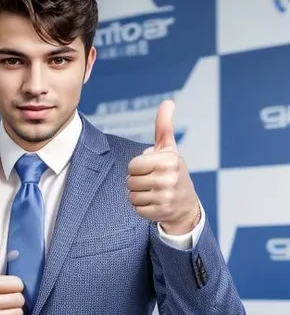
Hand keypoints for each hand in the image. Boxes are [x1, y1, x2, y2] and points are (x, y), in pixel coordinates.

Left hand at [126, 100, 199, 234]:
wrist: (185, 203)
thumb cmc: (172, 171)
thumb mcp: (169, 149)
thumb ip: (164, 126)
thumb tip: (168, 102)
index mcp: (170, 160)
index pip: (133, 165)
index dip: (136, 167)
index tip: (149, 169)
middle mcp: (169, 178)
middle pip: (130, 181)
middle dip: (136, 181)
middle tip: (150, 182)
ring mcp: (166, 197)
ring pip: (132, 195)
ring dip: (137, 195)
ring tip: (151, 192)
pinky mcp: (160, 212)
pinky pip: (136, 208)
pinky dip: (141, 207)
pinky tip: (153, 203)